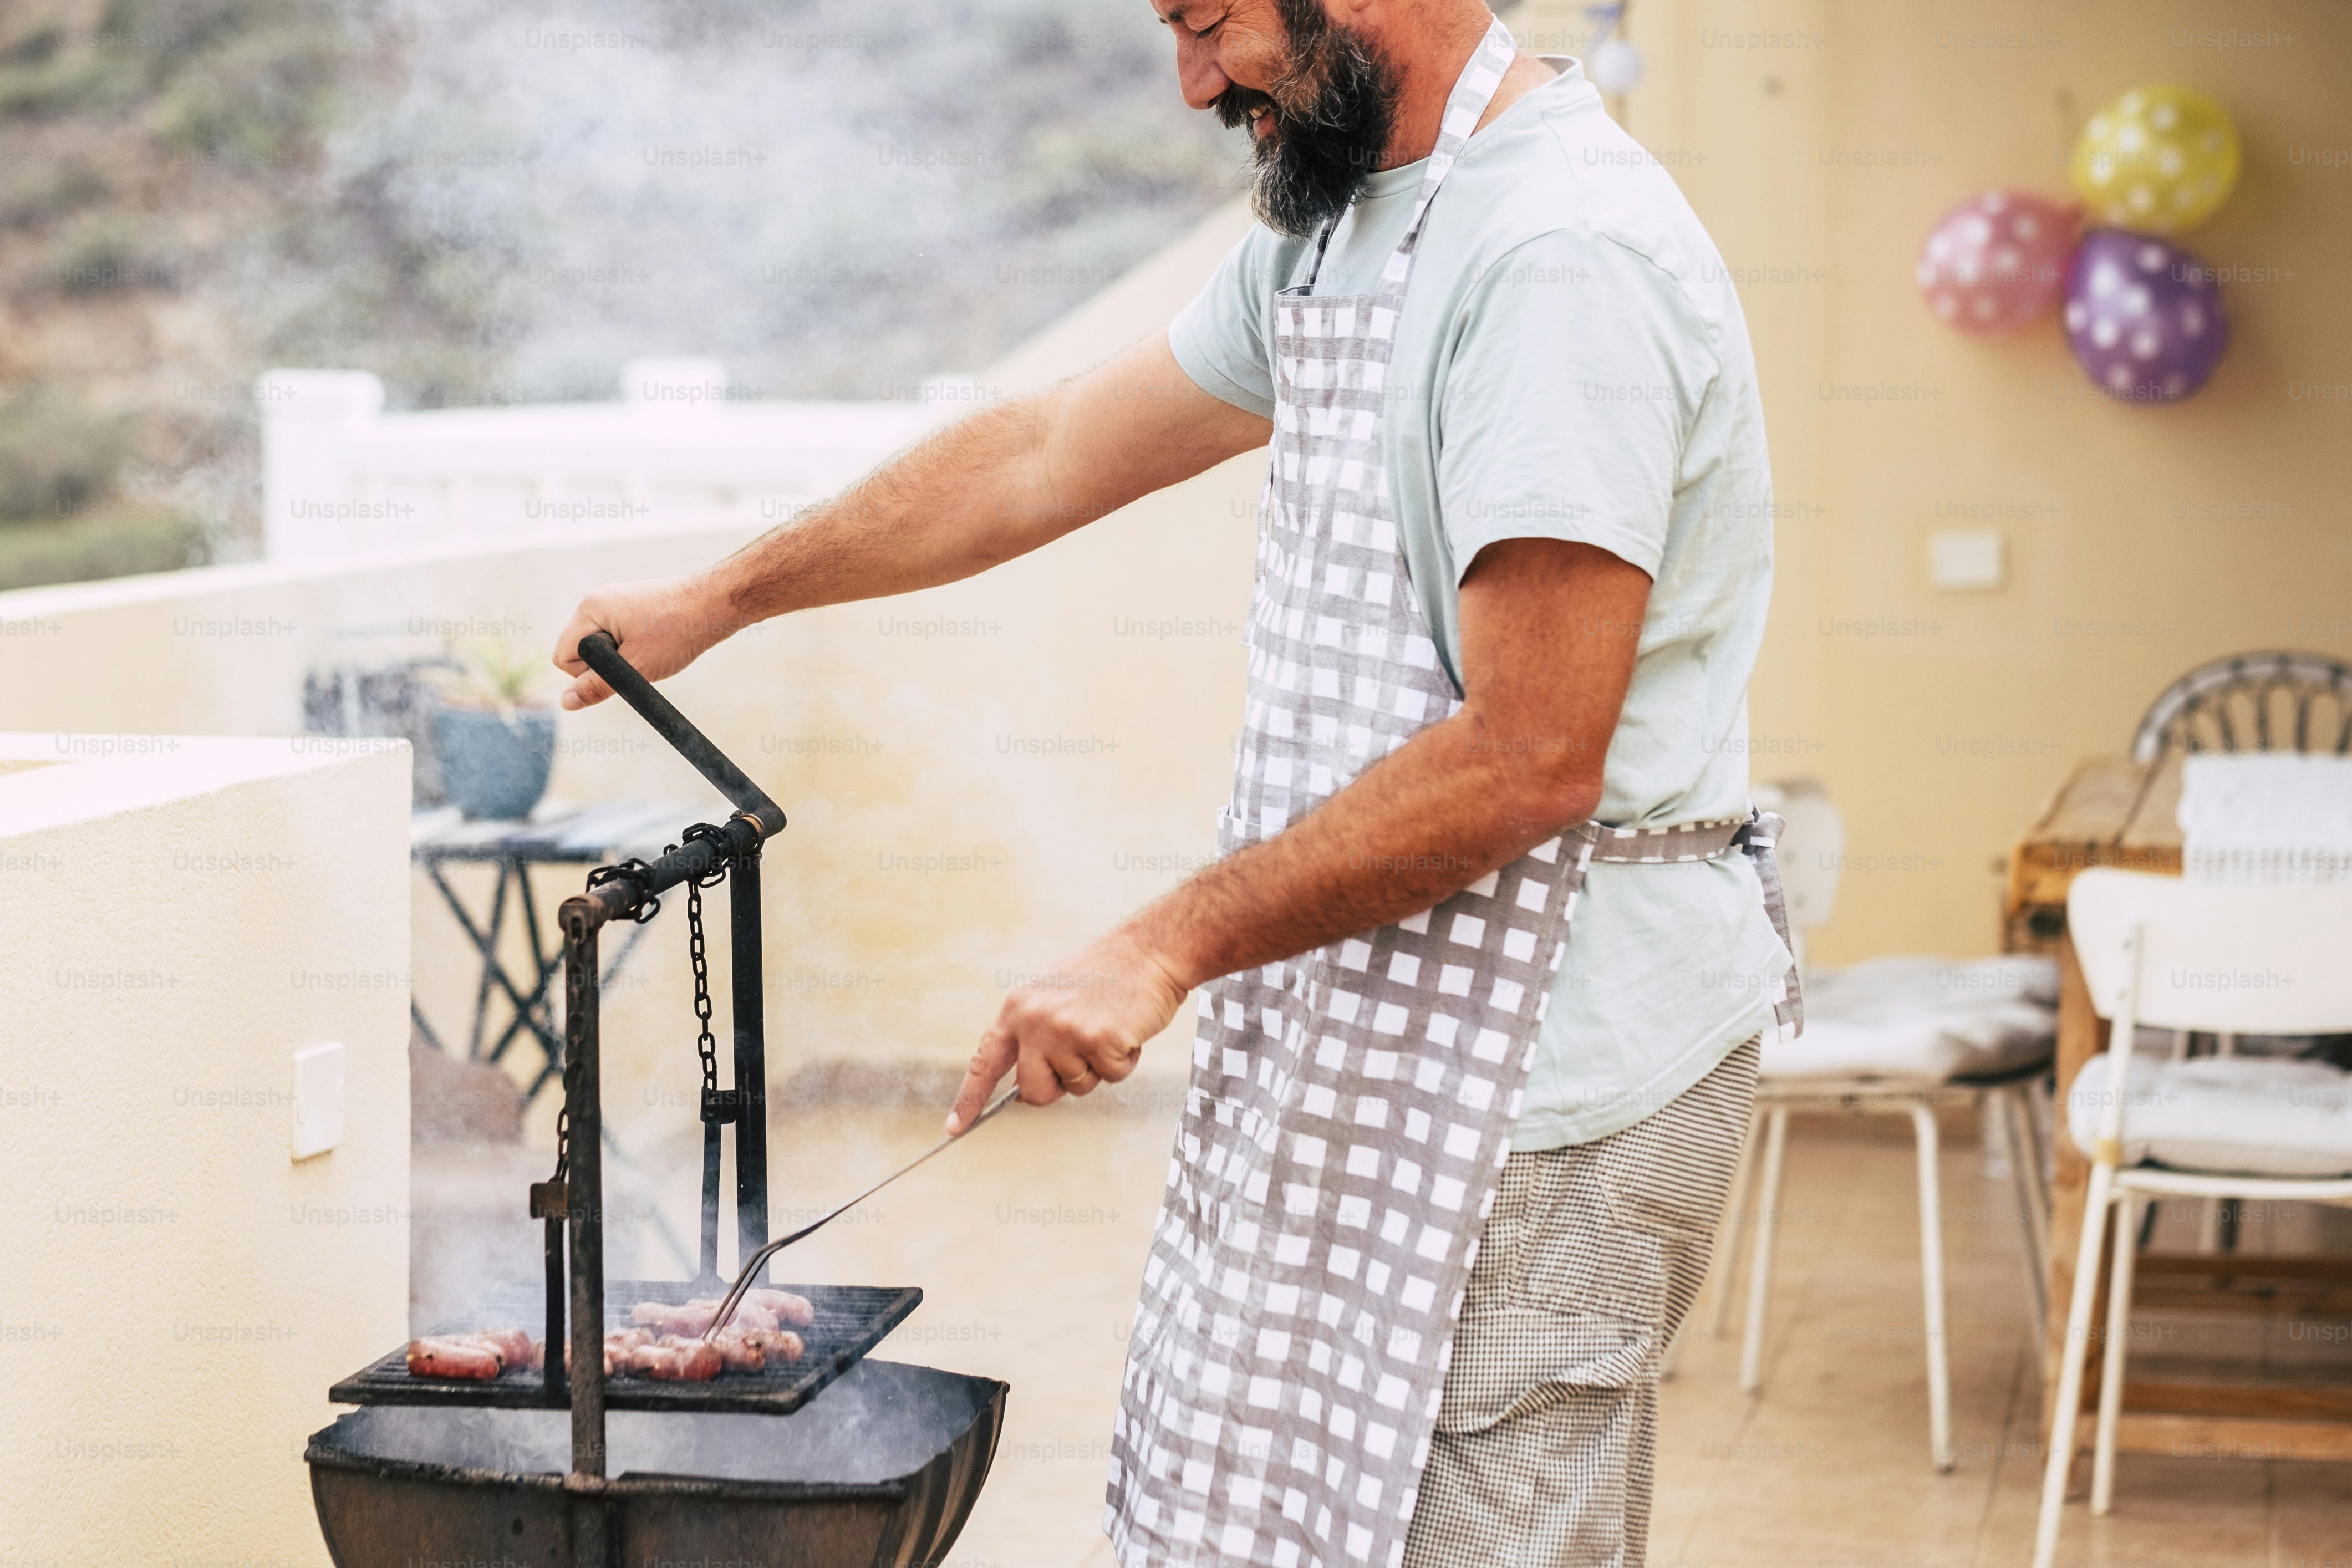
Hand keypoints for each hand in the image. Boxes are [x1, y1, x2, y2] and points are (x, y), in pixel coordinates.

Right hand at [552, 574, 741, 709]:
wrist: (716, 605)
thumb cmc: (677, 632)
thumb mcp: (634, 668)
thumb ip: (597, 686)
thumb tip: (565, 703)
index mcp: (590, 609)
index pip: (564, 655)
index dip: (588, 674)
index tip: (623, 668)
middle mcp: (597, 600)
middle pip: (580, 650)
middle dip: (606, 664)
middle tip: (641, 659)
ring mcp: (615, 601)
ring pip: (602, 645)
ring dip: (622, 656)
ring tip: (653, 650)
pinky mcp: (632, 606)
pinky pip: (618, 635)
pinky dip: (634, 646)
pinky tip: (658, 643)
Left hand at [946, 929, 1188, 1132]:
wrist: (1149, 952)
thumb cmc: (1107, 976)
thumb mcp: (1054, 997)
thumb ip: (1034, 1036)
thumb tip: (1026, 1087)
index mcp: (1018, 1008)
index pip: (985, 1062)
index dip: (970, 1098)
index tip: (955, 1127)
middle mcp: (1034, 1021)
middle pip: (1034, 1091)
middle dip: (1059, 1086)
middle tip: (1084, 1053)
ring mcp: (1065, 1031)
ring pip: (1078, 1086)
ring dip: (1099, 1067)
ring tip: (1110, 1027)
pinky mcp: (1098, 1040)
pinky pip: (1112, 1077)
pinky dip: (1126, 1061)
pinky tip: (1127, 1030)